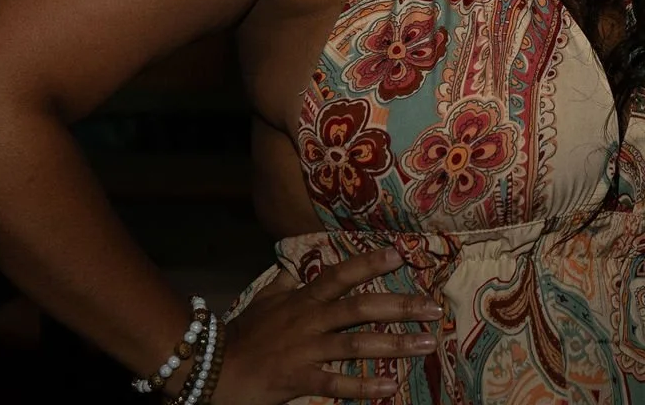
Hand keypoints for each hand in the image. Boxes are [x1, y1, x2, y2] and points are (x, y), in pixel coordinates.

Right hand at [210, 247, 443, 403]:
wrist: (211, 368)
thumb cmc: (240, 334)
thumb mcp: (263, 300)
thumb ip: (285, 283)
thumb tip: (297, 265)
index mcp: (302, 299)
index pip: (340, 275)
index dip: (369, 264)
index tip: (399, 256)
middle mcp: (308, 320)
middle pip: (360, 308)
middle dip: (399, 307)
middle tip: (433, 308)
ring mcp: (305, 350)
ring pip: (355, 344)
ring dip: (394, 345)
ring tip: (426, 345)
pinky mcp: (298, 379)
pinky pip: (336, 383)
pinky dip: (363, 386)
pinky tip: (390, 388)